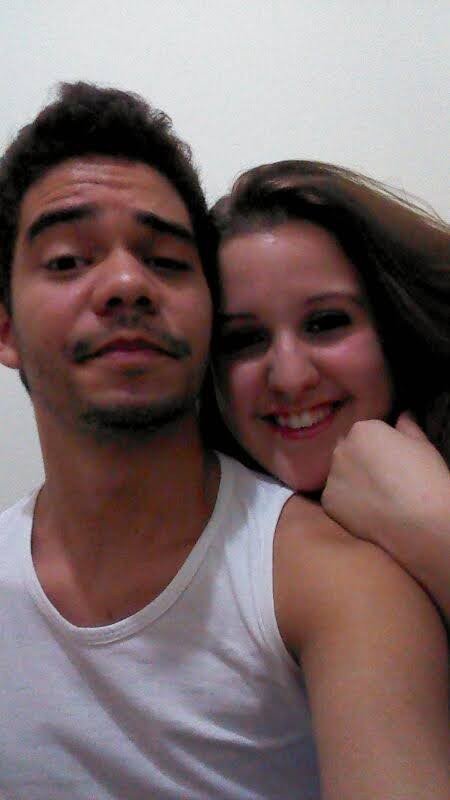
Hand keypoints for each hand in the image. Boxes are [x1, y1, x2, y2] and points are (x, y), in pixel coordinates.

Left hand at [321, 413, 449, 615]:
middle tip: (381, 478)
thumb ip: (407, 426)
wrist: (419, 521)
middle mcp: (341, 449)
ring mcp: (331, 476)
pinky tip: (366, 511)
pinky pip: (335, 498)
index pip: (365, 432)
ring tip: (374, 497)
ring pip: (339, 474)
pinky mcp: (328, 502)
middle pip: (346, 451)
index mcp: (362, 430)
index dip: (378, 446)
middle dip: (358, 460)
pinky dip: (346, 503)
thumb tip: (403, 416)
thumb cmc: (425, 478)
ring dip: (350, 480)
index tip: (390, 460)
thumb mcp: (422, 445)